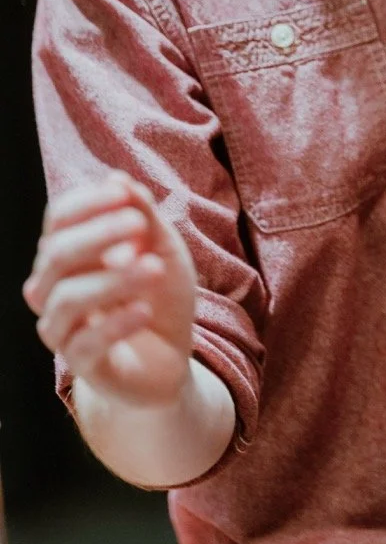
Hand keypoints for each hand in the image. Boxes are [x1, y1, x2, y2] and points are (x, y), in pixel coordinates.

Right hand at [23, 171, 197, 409]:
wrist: (171, 356)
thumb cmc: (159, 293)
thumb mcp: (163, 249)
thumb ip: (143, 217)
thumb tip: (118, 178)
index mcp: (70, 254)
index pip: (57, 221)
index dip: (85, 203)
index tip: (122, 193)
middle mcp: (54, 289)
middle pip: (55, 255)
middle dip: (97, 235)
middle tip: (138, 225)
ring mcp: (64, 329)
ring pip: (65, 299)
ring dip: (112, 279)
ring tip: (153, 268)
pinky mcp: (82, 366)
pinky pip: (84, 345)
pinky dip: (115, 323)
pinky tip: (144, 309)